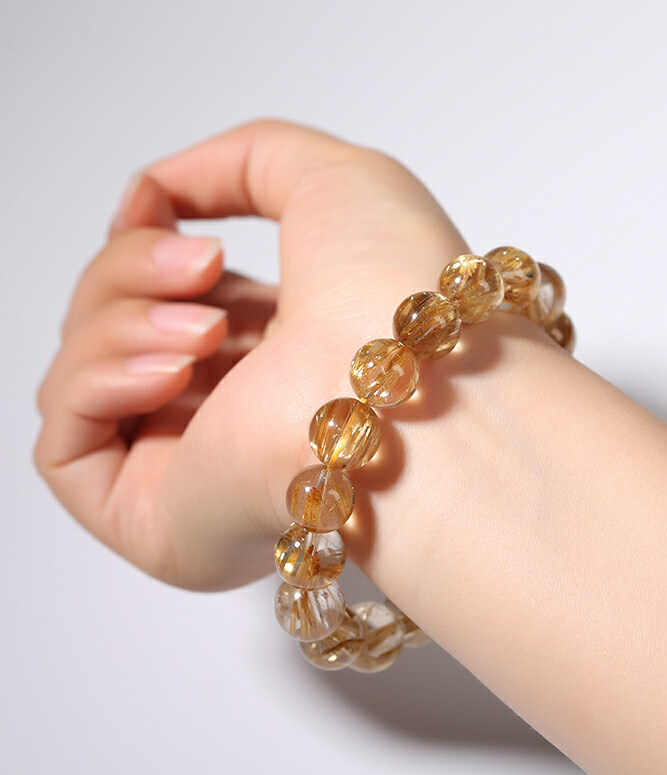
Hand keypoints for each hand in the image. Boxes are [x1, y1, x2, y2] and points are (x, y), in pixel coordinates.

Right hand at [35, 119, 467, 589]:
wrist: (407, 389)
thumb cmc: (393, 291)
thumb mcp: (327, 179)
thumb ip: (239, 162)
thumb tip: (153, 193)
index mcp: (273, 351)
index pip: (169, 300)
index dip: (143, 246)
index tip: (155, 208)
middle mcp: (230, 411)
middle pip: (112, 327)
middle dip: (131, 273)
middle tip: (201, 269)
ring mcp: (189, 469)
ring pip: (81, 374)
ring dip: (118, 322)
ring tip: (204, 333)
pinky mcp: (152, 521)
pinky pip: (61, 444)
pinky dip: (92, 382)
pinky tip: (167, 374)